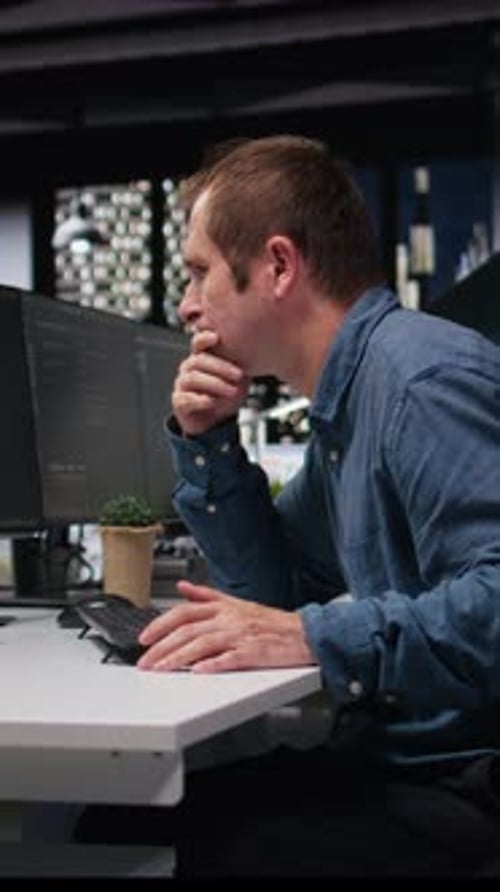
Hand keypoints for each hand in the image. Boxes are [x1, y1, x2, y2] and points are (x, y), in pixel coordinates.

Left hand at [137, 580, 316, 672]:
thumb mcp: (236, 602)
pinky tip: (197, 671)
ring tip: (161, 669)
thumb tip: (183, 588)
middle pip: (188, 629)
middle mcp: (228, 618)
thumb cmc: (271, 622)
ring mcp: (240, 635)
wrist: (304, 633)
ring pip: (202, 643)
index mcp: (223, 607)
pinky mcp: (253, 652)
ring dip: (178, 658)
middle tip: (145, 661)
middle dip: (162, 646)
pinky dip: (212, 664)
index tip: (144, 637)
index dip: (161, 623)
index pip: (184, 612)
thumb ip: (207, 595)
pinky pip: (229, 658)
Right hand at [173, 330, 249, 435]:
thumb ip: (241, 364)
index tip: (216, 337)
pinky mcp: (179, 402)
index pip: (198, 343)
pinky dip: (200, 400)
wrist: (217, 421)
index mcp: (202, 358)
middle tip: (239, 375)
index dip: (204, 338)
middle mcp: (189, 368)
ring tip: (232, 391)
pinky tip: (211, 402)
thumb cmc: (227, 395)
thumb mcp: (239, 378)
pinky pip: (186, 398)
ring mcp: (182, 384)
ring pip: (194, 378)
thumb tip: (256, 350)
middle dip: (221, 367)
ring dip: (215, 384)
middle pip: (200, 361)